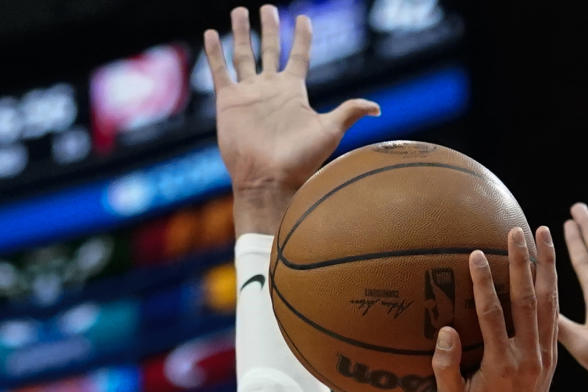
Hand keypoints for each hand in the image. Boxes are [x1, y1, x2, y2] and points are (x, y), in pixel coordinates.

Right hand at [204, 6, 378, 230]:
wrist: (268, 180)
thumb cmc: (299, 161)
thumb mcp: (329, 131)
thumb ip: (350, 112)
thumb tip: (377, 108)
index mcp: (293, 92)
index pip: (299, 55)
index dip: (302, 36)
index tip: (304, 18)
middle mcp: (270, 89)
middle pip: (270, 50)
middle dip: (270, 29)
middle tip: (269, 8)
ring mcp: (248, 94)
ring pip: (243, 55)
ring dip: (241, 33)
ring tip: (240, 11)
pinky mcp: (228, 102)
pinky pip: (220, 71)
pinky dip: (215, 52)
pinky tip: (210, 34)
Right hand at [433, 226, 557, 391]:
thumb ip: (446, 368)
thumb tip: (446, 331)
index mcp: (502, 366)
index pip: (492, 315)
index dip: (484, 284)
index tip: (477, 255)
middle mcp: (528, 357)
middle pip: (527, 300)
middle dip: (521, 263)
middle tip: (516, 231)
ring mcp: (544, 356)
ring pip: (549, 303)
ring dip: (546, 267)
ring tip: (543, 235)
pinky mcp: (552, 358)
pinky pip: (555, 317)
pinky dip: (553, 289)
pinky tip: (548, 269)